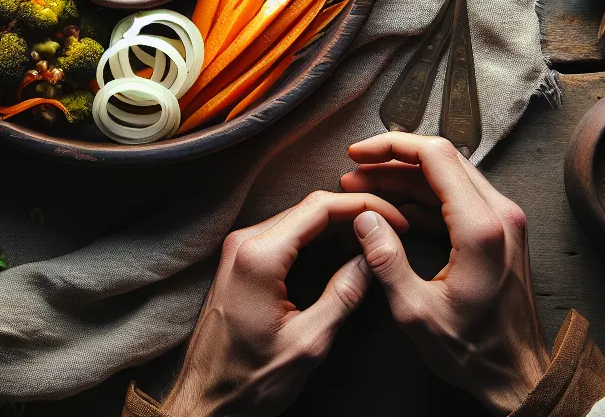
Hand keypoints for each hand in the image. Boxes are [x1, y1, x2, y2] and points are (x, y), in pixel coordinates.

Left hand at [160, 191, 410, 416]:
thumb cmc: (250, 380)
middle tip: (395, 225)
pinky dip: (317, 236)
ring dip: (338, 222)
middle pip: (309, 208)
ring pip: (298, 219)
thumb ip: (342, 295)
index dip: (364, 206)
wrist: (206, 400)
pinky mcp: (239, 262)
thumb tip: (370, 259)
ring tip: (376, 234)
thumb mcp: (308, 342)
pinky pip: (284, 235)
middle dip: (355, 211)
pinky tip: (344, 246)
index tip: (397, 218)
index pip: (319, 207)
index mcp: (259, 257)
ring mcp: (238, 250)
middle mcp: (243, 243)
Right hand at [339, 132, 550, 412]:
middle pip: (442, 159)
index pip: (436, 156)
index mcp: (481, 228)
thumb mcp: (416, 312)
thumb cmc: (473, 351)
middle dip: (392, 160)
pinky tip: (393, 210)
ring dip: (406, 178)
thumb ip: (386, 260)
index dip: (391, 146)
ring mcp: (505, 221)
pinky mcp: (501, 231)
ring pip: (450, 176)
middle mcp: (500, 214)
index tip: (358, 154)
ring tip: (365, 190)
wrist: (517, 375)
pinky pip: (459, 197)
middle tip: (354, 172)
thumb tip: (364, 218)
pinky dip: (424, 197)